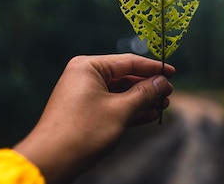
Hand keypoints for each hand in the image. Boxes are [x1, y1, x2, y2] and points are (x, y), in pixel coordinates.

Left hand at [13, 54, 174, 183]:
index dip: (152, 68)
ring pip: (119, 92)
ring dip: (142, 99)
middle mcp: (84, 76)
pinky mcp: (84, 112)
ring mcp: (83, 94)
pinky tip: (149, 115)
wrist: (51, 161)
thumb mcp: (119, 111)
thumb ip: (143, 93)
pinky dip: (129, 110)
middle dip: (148, 86)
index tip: (172, 72)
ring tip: (164, 105)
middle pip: (124, 76)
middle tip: (169, 93)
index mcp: (88, 67)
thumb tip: (162, 81)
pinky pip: (112, 105)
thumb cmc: (83, 131)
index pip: (128, 62)